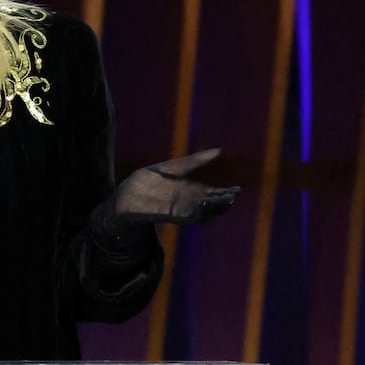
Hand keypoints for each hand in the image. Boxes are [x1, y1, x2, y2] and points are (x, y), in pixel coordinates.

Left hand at [103, 148, 238, 229]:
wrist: (127, 194)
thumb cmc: (152, 182)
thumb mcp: (175, 168)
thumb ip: (195, 161)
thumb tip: (219, 150)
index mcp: (192, 192)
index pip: (214, 194)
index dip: (226, 193)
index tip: (237, 190)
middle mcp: (188, 203)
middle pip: (210, 206)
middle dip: (221, 203)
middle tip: (232, 198)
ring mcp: (177, 210)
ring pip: (199, 212)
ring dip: (209, 209)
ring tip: (220, 203)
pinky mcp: (165, 214)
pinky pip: (182, 215)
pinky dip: (191, 212)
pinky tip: (199, 206)